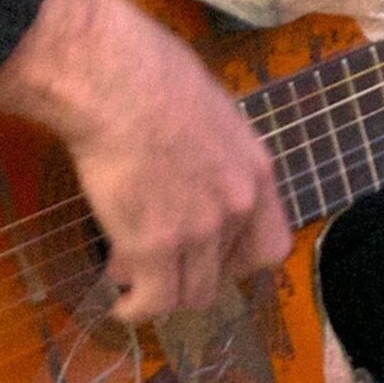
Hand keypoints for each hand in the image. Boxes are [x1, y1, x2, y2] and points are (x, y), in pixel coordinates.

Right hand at [0, 0, 289, 324]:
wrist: (113, 79)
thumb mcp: (206, 111)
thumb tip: (188, 168)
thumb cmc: (149, 73)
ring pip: (189, 293)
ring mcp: (199, 231)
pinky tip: (121, 304)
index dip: (238, 258)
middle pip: (225, 273)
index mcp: (256, 173)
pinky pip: (152, 301)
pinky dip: (137, 309)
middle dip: (191, 271)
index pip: (270, 246)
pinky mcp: (153, 247)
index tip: (210, 255)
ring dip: (160, 290)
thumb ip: (210, 153)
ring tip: (130, 276)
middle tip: (158, 260)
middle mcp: (237, 208)